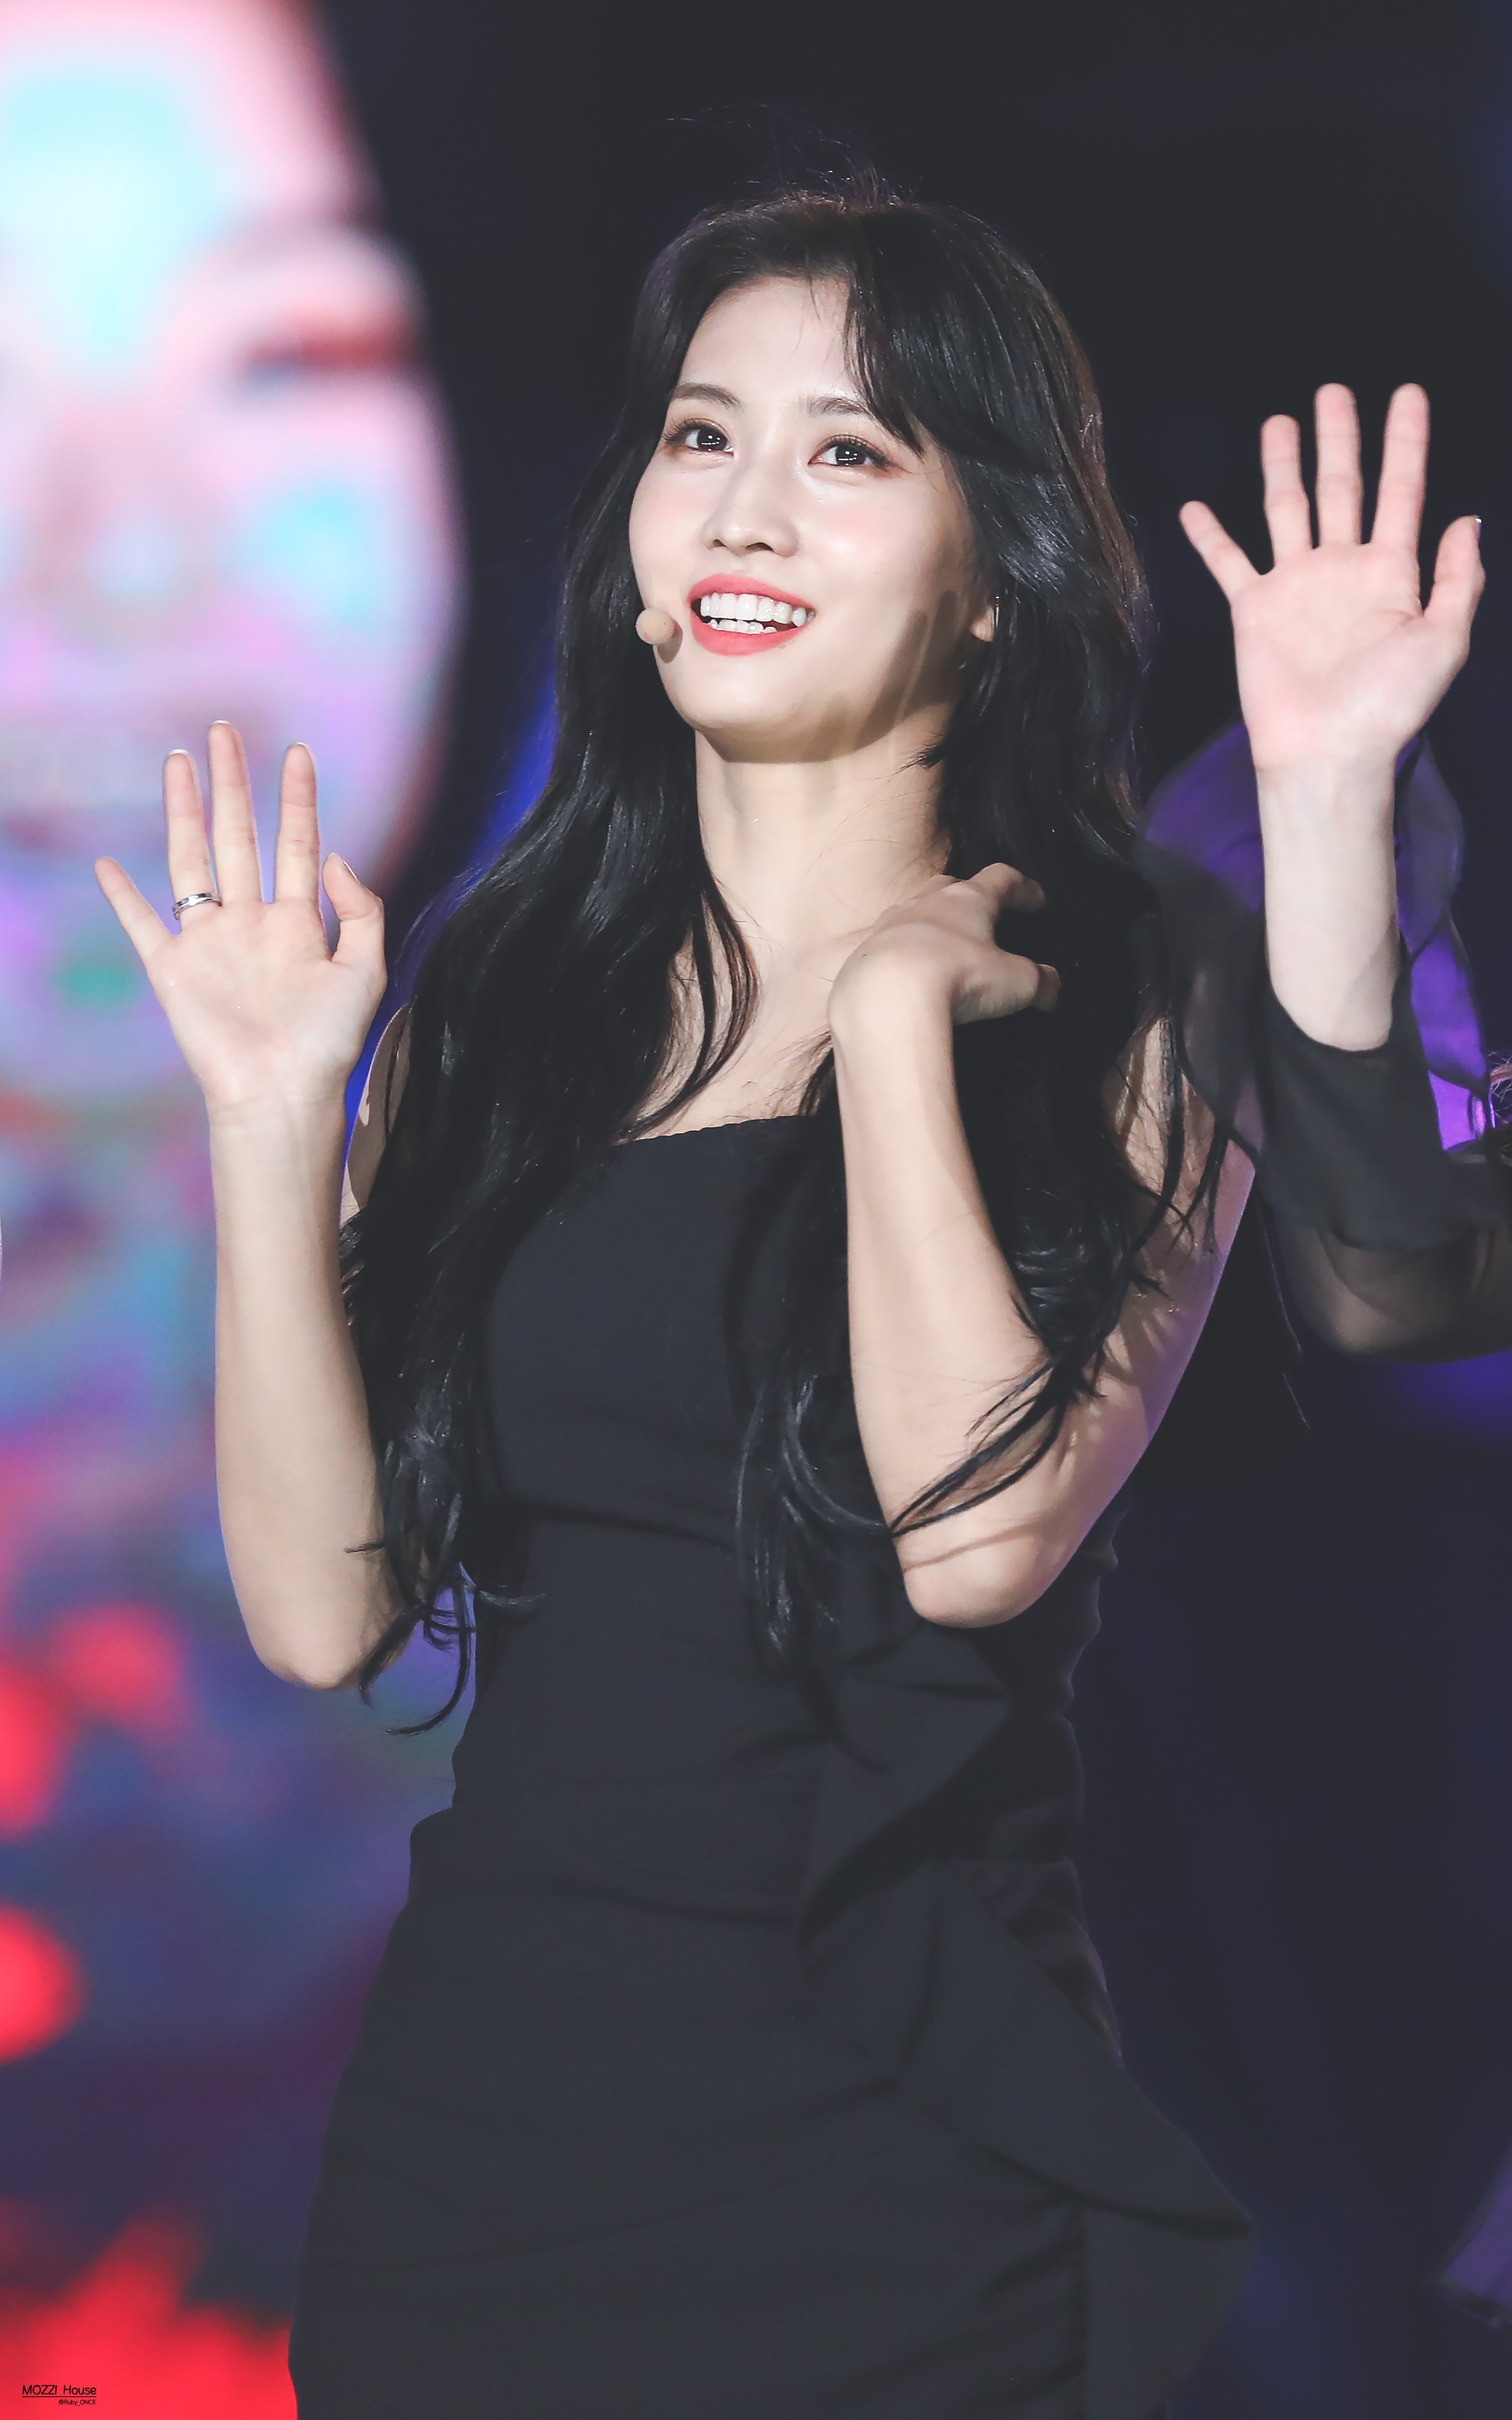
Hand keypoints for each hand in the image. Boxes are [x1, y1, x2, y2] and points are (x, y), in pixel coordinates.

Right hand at [95, 722, 386, 1117]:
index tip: (298, 752)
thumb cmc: (329, 1043)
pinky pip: (143, 926)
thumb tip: (333, 855)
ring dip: (184, 811)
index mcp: (298, 922)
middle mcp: (251, 923)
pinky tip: (106, 865)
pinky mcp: (174, 971)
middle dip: (233, 783)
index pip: (297, 843)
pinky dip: (121, 897)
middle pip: (238, 836)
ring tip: (180, 762)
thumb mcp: (366, 970)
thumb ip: (361, 910)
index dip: (298, 798)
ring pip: (192, 861)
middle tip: (225, 730)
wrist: (283, 1093)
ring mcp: (211, 943)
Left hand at [828, 864, 1058, 1031]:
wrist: (886, 999)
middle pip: (950, 885)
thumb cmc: (959, 978)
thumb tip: (1053, 985)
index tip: (1035, 899)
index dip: (1022, 887)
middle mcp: (926, 902)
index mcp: (968, 899)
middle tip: (983, 915)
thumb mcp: (1016, 984)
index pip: (1001, 878)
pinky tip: (907, 973)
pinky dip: (903, 953)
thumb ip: (1039, 981)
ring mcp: (890, 924)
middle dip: (969, 897)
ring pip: (913, 911)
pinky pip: (887, 945)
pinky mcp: (863, 953)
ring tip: (941, 944)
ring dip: (930, 922)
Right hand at [1179, 384, 1482, 776]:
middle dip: (1340, 438)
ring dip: (1283, 465)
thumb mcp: (1445, 640)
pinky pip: (1229, 563)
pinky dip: (1210, 537)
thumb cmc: (1389, 707)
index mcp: (1392, 572)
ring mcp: (1296, 586)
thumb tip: (1466, 518)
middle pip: (1342, 486)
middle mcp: (1342, 569)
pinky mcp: (1254, 610)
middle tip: (1335, 391)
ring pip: (1288, 509)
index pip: (1402, 490)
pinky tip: (1195, 508)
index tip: (1409, 393)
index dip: (1407, 441)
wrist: (1327, 753)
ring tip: (1280, 422)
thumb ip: (1459, 579)